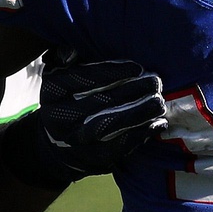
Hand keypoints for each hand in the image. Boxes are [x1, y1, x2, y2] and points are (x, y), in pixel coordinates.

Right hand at [2, 48, 167, 187]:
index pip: (82, 78)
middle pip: (99, 102)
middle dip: (132, 91)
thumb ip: (65, 59)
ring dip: (140, 113)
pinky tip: (158, 123)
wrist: (57, 145)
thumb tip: (71, 51)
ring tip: (159, 101)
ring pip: (111, 125)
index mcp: (52, 92)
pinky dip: (142, 135)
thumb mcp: (59, 76)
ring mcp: (76, 142)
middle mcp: (59, 117)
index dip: (112, 72)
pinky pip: (120, 147)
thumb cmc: (68, 99)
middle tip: (156, 82)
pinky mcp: (93, 160)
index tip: (137, 67)